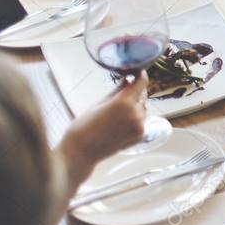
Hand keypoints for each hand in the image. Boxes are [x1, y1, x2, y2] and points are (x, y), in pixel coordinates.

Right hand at [57, 72, 147, 191]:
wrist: (81, 152)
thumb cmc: (84, 126)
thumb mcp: (99, 103)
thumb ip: (117, 90)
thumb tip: (128, 79)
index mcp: (124, 103)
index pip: (141, 83)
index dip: (141, 75)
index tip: (138, 72)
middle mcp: (135, 114)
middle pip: (142, 96)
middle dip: (135, 92)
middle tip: (122, 93)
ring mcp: (139, 127)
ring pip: (143, 108)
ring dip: (135, 106)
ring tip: (117, 112)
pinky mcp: (140, 136)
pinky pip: (142, 121)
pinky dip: (135, 118)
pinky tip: (119, 123)